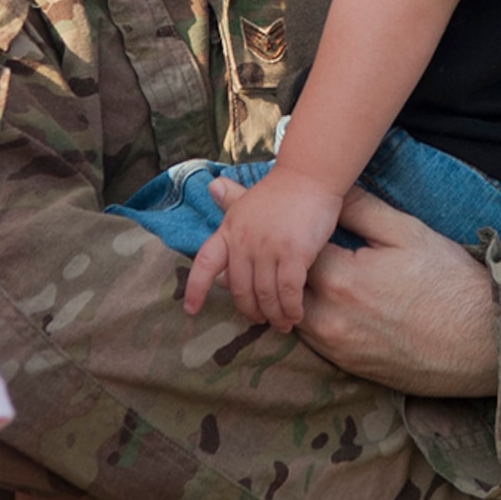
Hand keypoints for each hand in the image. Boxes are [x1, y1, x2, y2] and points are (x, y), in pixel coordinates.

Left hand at [183, 166, 342, 331]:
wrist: (309, 176)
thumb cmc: (281, 190)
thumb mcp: (247, 198)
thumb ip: (230, 202)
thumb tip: (212, 189)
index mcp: (229, 230)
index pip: (204, 263)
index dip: (196, 289)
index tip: (190, 310)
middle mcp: (244, 241)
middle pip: (240, 290)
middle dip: (250, 311)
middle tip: (261, 321)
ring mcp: (268, 248)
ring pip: (265, 295)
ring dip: (274, 315)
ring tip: (282, 324)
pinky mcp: (294, 253)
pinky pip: (288, 291)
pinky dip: (291, 308)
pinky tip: (296, 314)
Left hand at [279, 181, 495, 394]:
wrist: (484, 342)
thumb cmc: (449, 282)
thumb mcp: (407, 232)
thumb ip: (361, 209)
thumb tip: (330, 191)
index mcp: (341, 279)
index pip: (291, 248)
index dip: (288, 229)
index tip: (289, 217)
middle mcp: (329, 318)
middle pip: (284, 285)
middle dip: (285, 262)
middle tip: (289, 243)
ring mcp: (336, 348)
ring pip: (293, 314)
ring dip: (295, 292)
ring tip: (305, 269)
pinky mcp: (347, 367)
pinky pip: (311, 339)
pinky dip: (310, 317)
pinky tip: (325, 299)